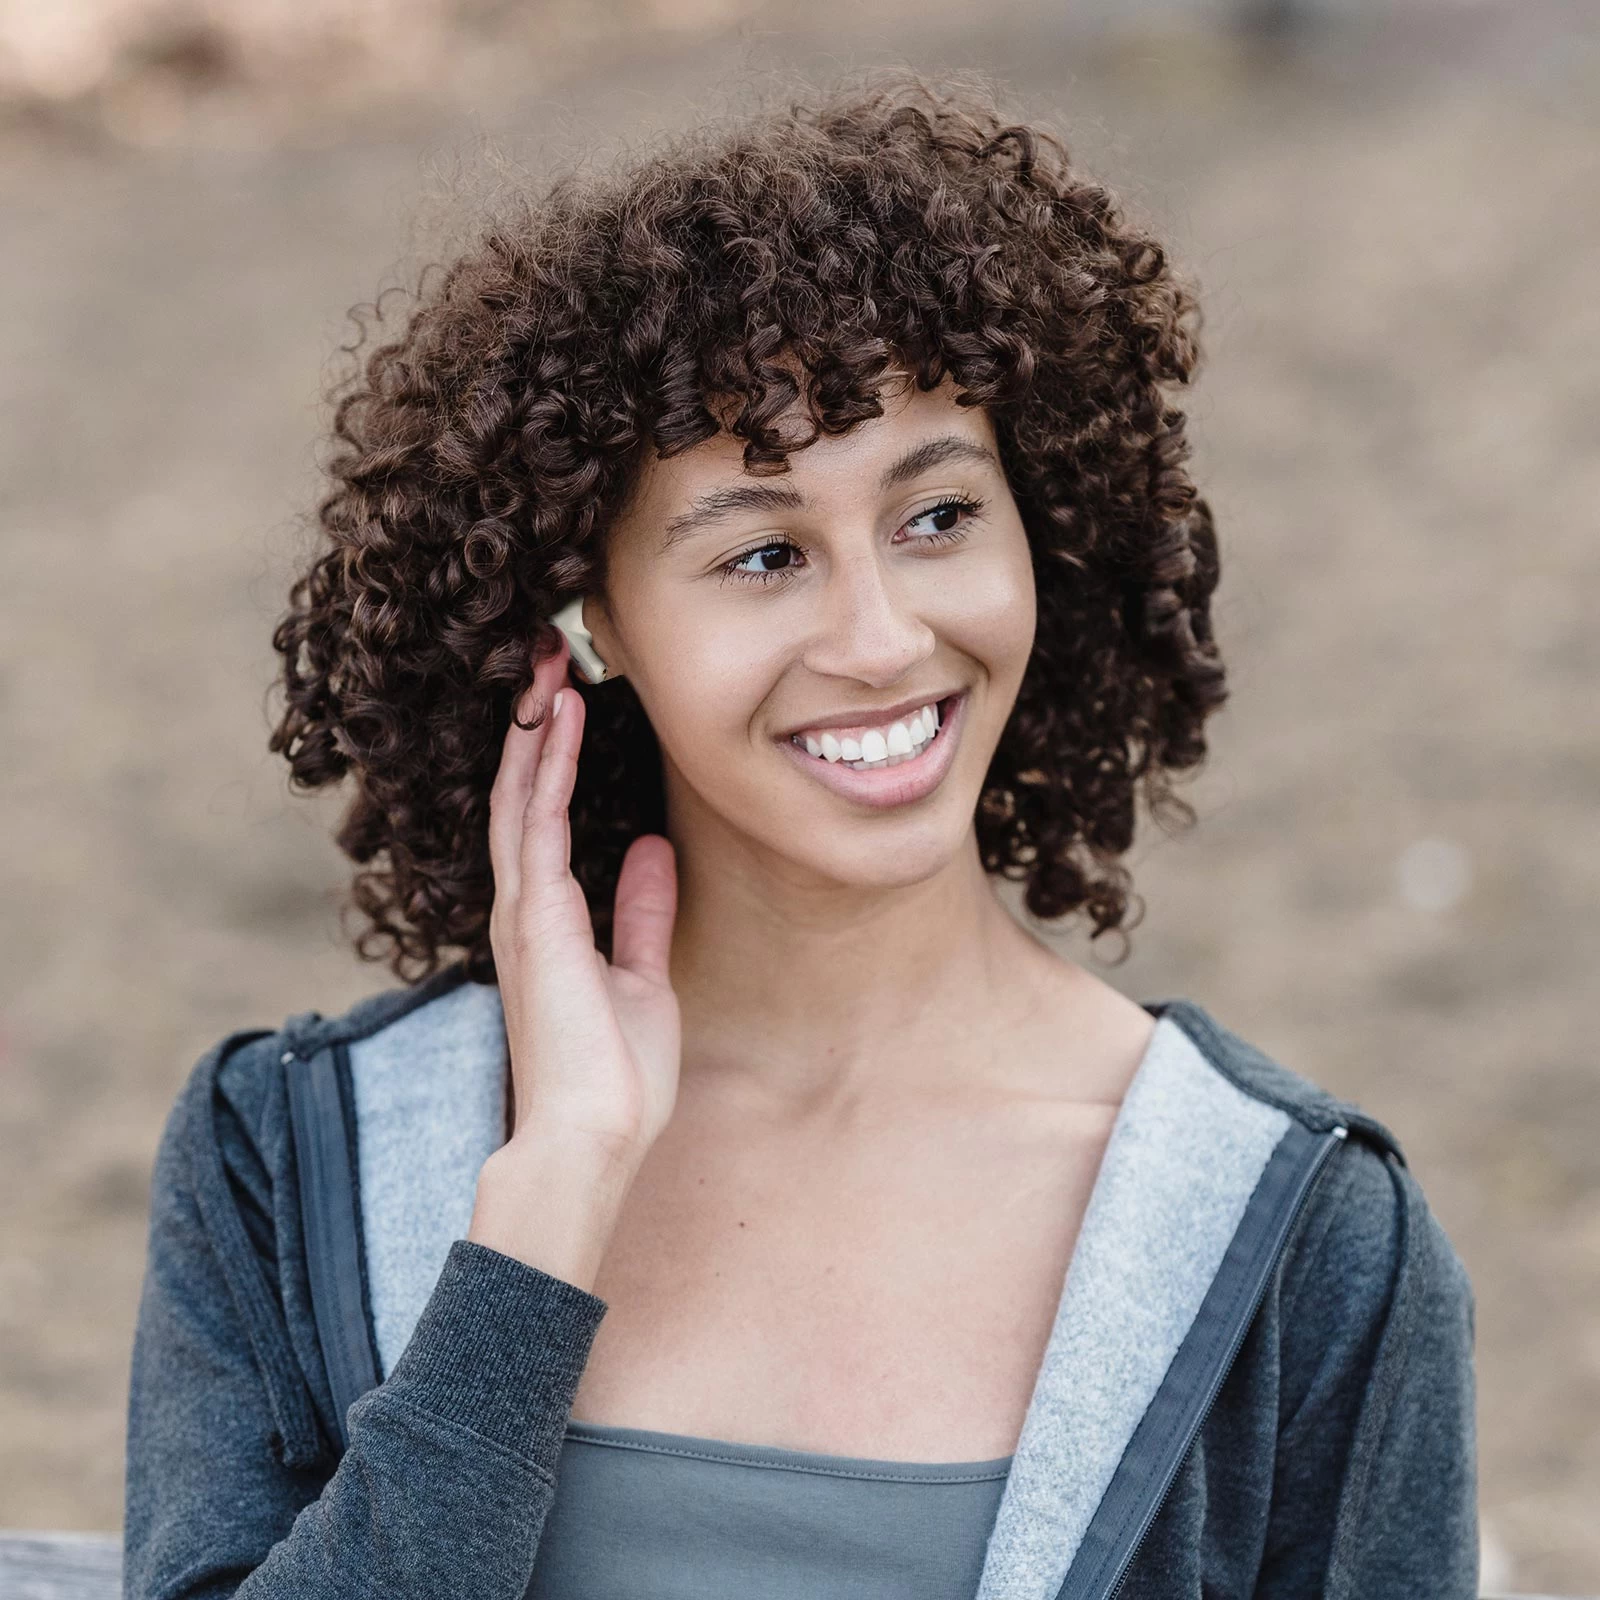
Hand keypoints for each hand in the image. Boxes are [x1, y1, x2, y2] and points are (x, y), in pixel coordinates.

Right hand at [470, 637, 680, 1283]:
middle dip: (534, 726)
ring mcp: (524, 911)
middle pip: (523, 794)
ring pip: (521, 795)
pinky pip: (537, 823)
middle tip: (547, 658)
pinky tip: (555, 717)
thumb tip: (653, 850)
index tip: (568, 699)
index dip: (551, 758)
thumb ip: (641, 912)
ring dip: (534, 728)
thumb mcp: (642, 975)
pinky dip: (545, 766)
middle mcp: (527, 908)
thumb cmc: (615, 1075)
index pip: (545, 819)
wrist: (595, 1136)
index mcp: (551, 922)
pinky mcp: (535, 918)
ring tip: (548, 664)